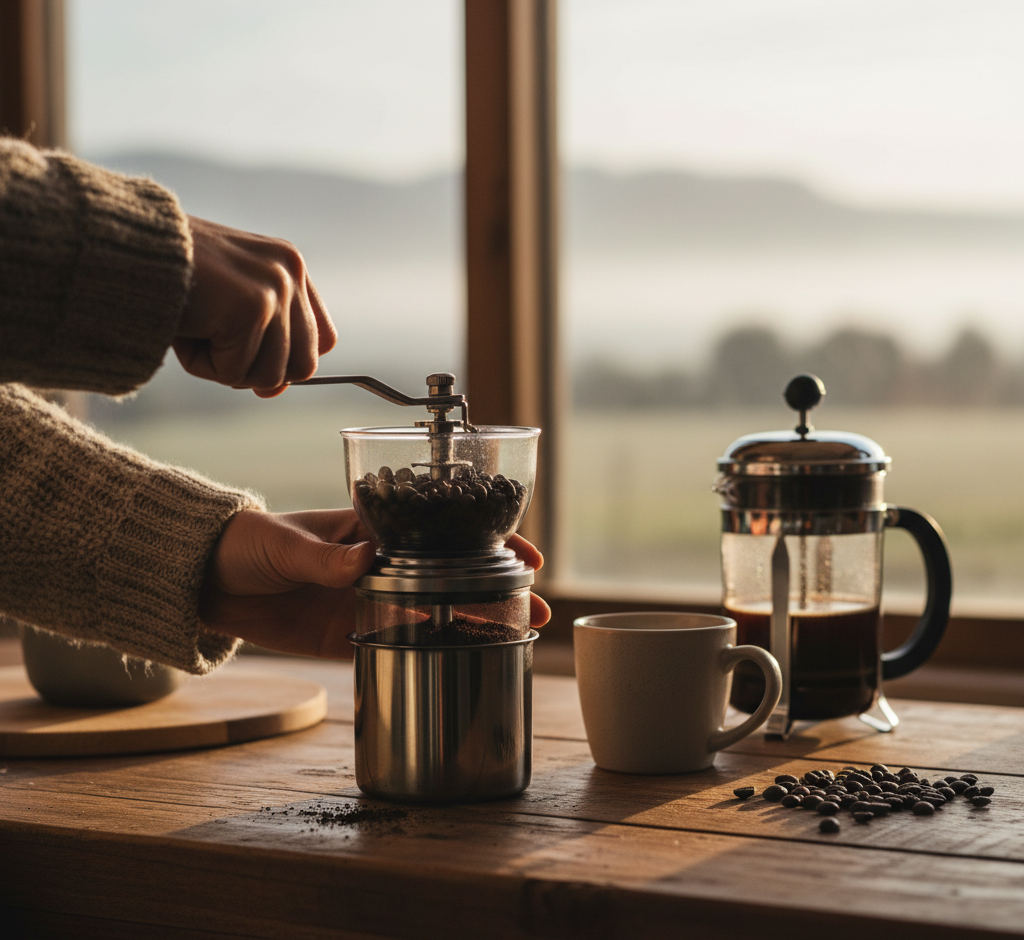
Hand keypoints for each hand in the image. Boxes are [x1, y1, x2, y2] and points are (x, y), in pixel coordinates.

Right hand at [174, 217, 336, 397]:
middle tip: (214, 343)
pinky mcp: (253, 306)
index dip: (287, 362)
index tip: (249, 357)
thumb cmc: (167, 279)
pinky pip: (236, 370)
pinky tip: (185, 328)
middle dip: (255, 369)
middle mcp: (291, 272)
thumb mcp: (225, 308)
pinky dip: (202, 364)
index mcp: (290, 267)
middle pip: (303, 367)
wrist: (121, 246)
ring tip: (196, 330)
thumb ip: (261, 346)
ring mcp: (276, 288)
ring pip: (271, 376)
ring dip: (225, 368)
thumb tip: (275, 390)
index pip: (321, 340)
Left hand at [200, 511, 550, 658]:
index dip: (486, 540)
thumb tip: (364, 559)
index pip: (440, 530)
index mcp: (371, 528)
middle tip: (536, 606)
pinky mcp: (351, 635)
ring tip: (516, 635)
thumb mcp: (282, 544)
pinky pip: (398, 644)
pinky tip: (464, 657)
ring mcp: (369, 600)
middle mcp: (380, 563)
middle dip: (496, 586)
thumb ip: (324, 556)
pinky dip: (431, 649)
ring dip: (474, 620)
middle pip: (451, 573)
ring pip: (435, 610)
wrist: (205, 583)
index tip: (522, 554)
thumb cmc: (245, 544)